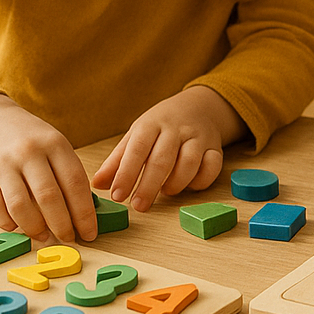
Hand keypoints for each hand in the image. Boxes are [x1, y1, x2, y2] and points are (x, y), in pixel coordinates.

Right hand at [0, 94, 96, 242]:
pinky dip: (10, 224)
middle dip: (62, 225)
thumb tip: (83, 216)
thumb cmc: (33, 141)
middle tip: (69, 239)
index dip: (84, 213)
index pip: (75, 183)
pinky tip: (19, 228)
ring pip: (21, 206)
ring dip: (35, 228)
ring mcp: (3, 164)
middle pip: (49, 197)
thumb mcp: (57, 147)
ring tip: (45, 237)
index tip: (90, 233)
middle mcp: (29, 152)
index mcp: (55, 144)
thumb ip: (69, 175)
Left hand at [91, 86, 240, 210]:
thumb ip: (117, 161)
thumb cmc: (161, 125)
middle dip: (149, 186)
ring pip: (190, 162)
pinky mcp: (216, 147)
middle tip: (139, 206)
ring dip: (176, 183)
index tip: (117, 195)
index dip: (126, 173)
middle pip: (162, 159)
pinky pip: (212, 166)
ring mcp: (198, 137)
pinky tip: (189, 186)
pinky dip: (201, 181)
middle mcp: (176, 129)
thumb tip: (97, 185)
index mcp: (151, 124)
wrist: (199, 106)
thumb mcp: (136, 136)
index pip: (137, 149)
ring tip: (165, 192)